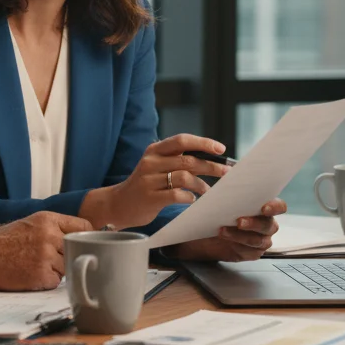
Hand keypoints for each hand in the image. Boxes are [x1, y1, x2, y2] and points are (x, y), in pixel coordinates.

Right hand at [0, 211, 93, 290]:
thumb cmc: (4, 241)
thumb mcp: (30, 223)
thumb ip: (55, 227)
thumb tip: (82, 237)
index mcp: (48, 219)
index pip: (84, 227)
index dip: (85, 238)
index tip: (84, 244)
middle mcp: (49, 236)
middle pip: (76, 249)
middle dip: (66, 256)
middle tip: (50, 258)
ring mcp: (46, 256)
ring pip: (67, 267)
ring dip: (56, 270)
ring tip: (35, 265)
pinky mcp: (41, 275)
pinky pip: (56, 281)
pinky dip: (46, 281)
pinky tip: (31, 274)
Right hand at [79, 134, 232, 229]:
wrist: (118, 204)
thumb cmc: (144, 185)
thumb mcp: (155, 166)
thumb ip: (176, 160)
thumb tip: (210, 159)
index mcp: (154, 150)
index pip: (182, 140)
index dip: (203, 143)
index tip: (221, 149)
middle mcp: (151, 162)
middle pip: (188, 160)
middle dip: (211, 166)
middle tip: (226, 172)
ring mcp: (149, 180)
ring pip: (185, 178)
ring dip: (201, 185)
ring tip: (206, 191)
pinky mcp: (150, 198)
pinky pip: (177, 195)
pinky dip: (189, 198)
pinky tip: (191, 200)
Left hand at [164, 199, 285, 261]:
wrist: (211, 231)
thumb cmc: (222, 212)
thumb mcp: (224, 197)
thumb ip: (231, 187)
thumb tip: (227, 174)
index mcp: (267, 208)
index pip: (280, 207)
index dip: (275, 207)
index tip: (264, 207)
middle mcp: (268, 225)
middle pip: (268, 225)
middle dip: (253, 223)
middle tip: (239, 221)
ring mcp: (262, 240)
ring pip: (257, 240)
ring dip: (239, 235)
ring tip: (223, 230)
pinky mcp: (252, 253)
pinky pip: (249, 252)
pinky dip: (236, 245)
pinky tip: (225, 240)